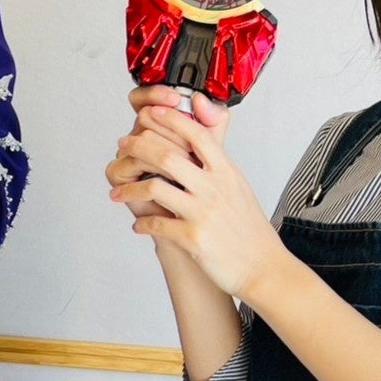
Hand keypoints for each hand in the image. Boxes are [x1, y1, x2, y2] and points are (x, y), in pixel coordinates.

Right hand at [106, 85, 223, 221]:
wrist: (198, 222)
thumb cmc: (203, 187)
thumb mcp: (215, 147)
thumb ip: (212, 119)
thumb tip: (199, 98)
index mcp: (161, 124)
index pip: (145, 97)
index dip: (155, 94)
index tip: (176, 98)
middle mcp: (142, 136)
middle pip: (145, 116)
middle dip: (172, 130)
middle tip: (190, 146)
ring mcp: (129, 154)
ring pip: (141, 138)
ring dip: (168, 153)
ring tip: (185, 168)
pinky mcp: (120, 175)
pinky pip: (130, 162)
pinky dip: (153, 171)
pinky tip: (168, 180)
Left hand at [107, 95, 287, 299]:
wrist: (263, 267)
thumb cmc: (249, 228)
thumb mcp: (238, 186)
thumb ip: (218, 161)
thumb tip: (202, 138)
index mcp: (227, 172)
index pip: (197, 134)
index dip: (171, 120)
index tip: (150, 113)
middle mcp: (215, 188)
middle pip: (168, 156)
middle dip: (139, 147)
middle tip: (123, 146)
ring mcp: (203, 212)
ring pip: (155, 188)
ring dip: (130, 190)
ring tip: (117, 193)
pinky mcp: (193, 238)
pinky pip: (157, 225)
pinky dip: (143, 224)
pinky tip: (139, 225)